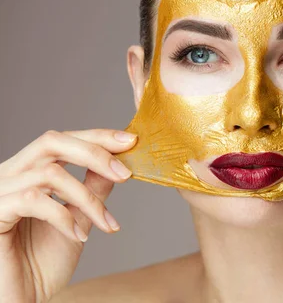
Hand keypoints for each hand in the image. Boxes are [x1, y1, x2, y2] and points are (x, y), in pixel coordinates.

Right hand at [0, 129, 136, 302]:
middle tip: (125, 173)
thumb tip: (116, 164)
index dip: (97, 136)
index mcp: (28, 172)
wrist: (19, 300)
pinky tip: (79, 236)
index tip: (130, 140)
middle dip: (94, 152)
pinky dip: (64, 216)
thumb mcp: (79, 219)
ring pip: (50, 173)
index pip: (63, 140)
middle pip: (52, 142)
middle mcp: (10, 175)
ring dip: (87, 198)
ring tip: (105, 223)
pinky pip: (33, 200)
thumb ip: (92, 189)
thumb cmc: (41, 263)